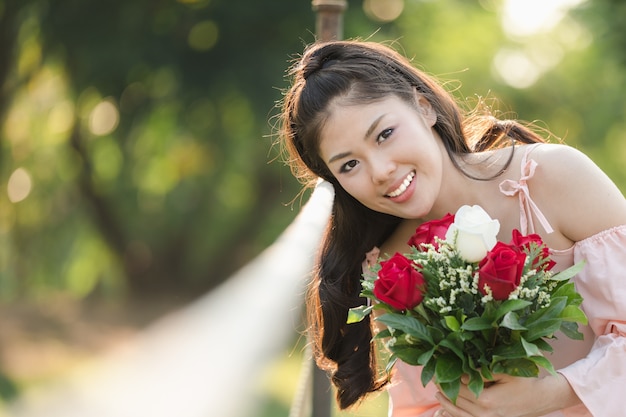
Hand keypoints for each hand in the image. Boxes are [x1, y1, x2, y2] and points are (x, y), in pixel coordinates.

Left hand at [434, 373, 579, 416]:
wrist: (541, 399)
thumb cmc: (524, 382)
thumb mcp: (504, 373)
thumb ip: (482, 374)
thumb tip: (461, 374)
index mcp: (486, 400)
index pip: (458, 390)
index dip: (445, 380)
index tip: (436, 370)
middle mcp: (485, 414)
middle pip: (456, 402)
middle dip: (443, 390)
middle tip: (433, 378)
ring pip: (459, 415)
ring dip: (446, 405)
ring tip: (438, 393)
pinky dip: (456, 415)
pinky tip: (449, 409)